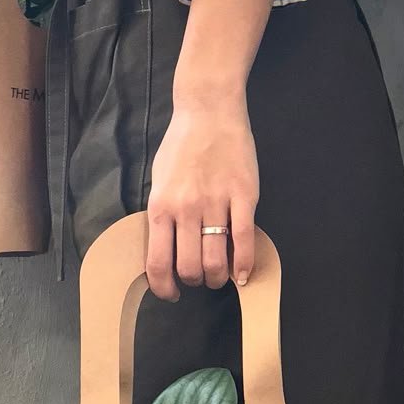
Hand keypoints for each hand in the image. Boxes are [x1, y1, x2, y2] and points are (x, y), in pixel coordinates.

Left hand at [145, 93, 258, 302]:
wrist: (208, 110)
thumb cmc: (181, 145)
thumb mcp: (160, 181)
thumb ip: (163, 214)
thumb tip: (166, 248)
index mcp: (161, 206)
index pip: (158, 262)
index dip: (164, 287)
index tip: (171, 293)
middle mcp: (186, 209)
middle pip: (190, 267)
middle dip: (194, 282)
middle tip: (199, 279)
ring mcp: (216, 203)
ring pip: (216, 260)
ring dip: (218, 277)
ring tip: (219, 276)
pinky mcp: (244, 196)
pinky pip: (244, 240)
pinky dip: (245, 264)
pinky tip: (244, 274)